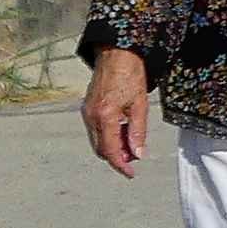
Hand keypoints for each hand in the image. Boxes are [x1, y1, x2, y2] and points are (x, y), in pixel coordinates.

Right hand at [81, 49, 149, 177]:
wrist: (116, 54)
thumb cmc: (130, 75)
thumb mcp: (140, 105)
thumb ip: (138, 131)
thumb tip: (138, 153)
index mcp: (104, 116)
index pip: (110, 150)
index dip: (120, 165)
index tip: (131, 173)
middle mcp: (91, 116)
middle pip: (101, 148)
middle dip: (117, 157)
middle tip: (135, 157)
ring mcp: (86, 112)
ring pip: (97, 140)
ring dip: (113, 146)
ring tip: (131, 143)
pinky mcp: (87, 107)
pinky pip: (96, 130)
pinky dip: (108, 136)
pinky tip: (123, 131)